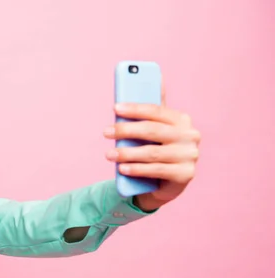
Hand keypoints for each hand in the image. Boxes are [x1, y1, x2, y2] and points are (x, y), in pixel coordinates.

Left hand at [103, 83, 199, 210]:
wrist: (164, 184)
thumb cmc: (156, 150)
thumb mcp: (154, 130)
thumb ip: (153, 109)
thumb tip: (156, 74)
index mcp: (182, 120)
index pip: (156, 110)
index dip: (135, 108)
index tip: (115, 107)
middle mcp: (190, 135)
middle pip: (153, 130)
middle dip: (126, 130)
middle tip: (106, 132)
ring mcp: (190, 156)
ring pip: (152, 152)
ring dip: (127, 153)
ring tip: (109, 155)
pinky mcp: (185, 175)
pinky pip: (156, 170)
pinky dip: (137, 169)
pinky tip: (122, 169)